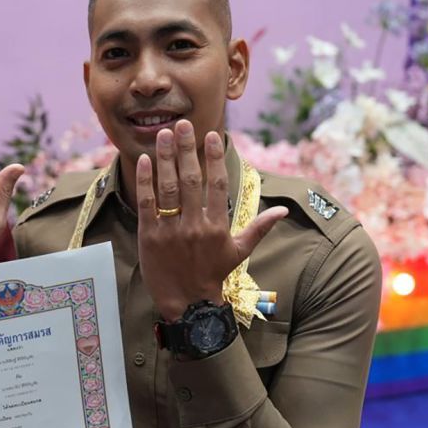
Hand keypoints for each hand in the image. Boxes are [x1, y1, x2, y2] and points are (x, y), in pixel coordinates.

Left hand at [137, 122, 287, 320]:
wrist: (187, 304)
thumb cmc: (214, 275)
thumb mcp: (239, 251)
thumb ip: (259, 227)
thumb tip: (283, 210)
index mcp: (217, 226)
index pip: (217, 184)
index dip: (214, 158)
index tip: (211, 135)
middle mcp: (195, 225)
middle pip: (190, 179)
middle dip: (187, 149)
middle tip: (183, 123)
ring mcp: (170, 230)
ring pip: (167, 188)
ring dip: (166, 158)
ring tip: (164, 134)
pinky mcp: (150, 236)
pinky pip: (147, 204)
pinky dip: (145, 181)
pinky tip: (144, 160)